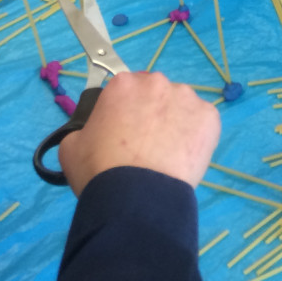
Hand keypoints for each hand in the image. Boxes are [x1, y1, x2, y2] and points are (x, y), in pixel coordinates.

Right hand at [59, 72, 220, 195]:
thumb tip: (94, 131)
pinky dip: (195, 137)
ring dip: (174, 123)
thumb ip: (83, 129)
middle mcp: (157, 82)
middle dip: (151, 114)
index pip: (125, 90)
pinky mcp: (209, 117)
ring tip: (164, 156)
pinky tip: (182, 159)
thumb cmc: (99, 170)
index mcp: (123, 84)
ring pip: (180, 107)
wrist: (135, 198)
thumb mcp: (72, 146)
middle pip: (155, 94)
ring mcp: (187, 98)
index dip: (124, 111)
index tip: (123, 131)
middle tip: (143, 145)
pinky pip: (201, 123)